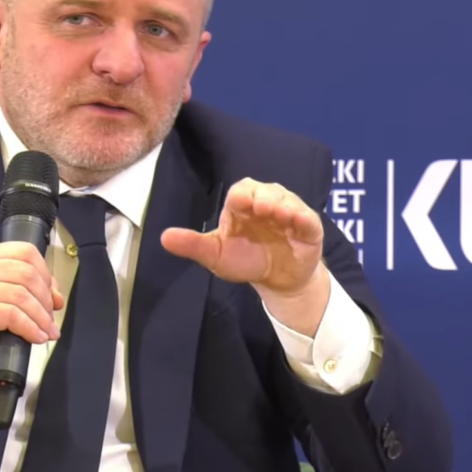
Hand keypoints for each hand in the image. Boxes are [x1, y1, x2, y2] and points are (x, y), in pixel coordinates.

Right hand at [0, 242, 63, 404]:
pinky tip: (36, 337)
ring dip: (41, 316)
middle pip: (26, 272)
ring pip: (21, 294)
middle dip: (45, 298)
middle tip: (50, 318)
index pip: (25, 251)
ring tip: (47, 331)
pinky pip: (12, 315)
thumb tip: (57, 295)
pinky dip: (30, 328)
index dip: (45, 273)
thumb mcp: (3, 298)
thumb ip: (28, 288)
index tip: (53, 296)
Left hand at [161, 178, 329, 334]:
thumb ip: (193, 245)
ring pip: (287, 200)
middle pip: (266, 190)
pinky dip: (303, 218)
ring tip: (278, 213)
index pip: (241, 191)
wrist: (277, 281)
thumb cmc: (245, 260)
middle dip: (264, 196)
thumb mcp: (216, 255)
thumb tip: (163, 238)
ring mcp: (289, 213)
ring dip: (284, 205)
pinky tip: (297, 221)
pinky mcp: (308, 227)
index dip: (242, 195)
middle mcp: (266, 203)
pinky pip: (308, 218)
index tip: (241, 203)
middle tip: (261, 207)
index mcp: (242, 206)